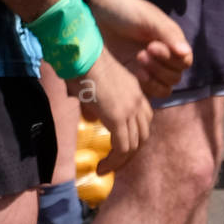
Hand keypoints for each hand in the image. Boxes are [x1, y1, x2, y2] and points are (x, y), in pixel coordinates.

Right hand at [66, 48, 152, 170]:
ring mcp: (130, 110)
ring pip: (135, 144)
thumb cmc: (81, 65)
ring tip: (106, 167)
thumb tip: (93, 119)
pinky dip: (114, 160)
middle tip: (113, 163)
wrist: (82, 56)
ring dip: (121, 160)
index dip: (132, 137)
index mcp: (135, 91)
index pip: (143, 121)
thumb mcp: (92, 86)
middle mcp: (139, 101)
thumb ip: (96, 104)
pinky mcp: (118, 118)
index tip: (116, 148)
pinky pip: (122, 147)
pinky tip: (102, 166)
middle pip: (143, 135)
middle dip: (129, 153)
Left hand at [88, 0, 191, 99]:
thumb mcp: (149, 18)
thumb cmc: (126, 9)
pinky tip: (131, 75)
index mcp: (170, 44)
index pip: (183, 62)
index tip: (151, 46)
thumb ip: (168, 34)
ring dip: (153, 79)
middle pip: (174, 77)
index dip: (170, 58)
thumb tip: (185, 52)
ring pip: (163, 88)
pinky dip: (143, 88)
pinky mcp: (130, 76)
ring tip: (136, 62)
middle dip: (159, 68)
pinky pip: (144, 92)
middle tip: (140, 54)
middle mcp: (161, 59)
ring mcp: (145, 69)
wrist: (97, 10)